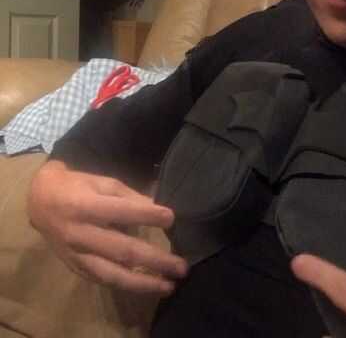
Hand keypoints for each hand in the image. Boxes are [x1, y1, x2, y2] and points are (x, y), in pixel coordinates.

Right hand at [28, 160, 187, 294]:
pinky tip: (147, 287)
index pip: (122, 212)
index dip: (147, 215)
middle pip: (122, 250)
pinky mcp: (75, 267)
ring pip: (112, 274)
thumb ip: (130, 197)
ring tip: (168, 286)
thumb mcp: (104, 182)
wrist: (40, 201)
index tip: (171, 218)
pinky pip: (102, 279)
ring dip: (143, 283)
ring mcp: (76, 255)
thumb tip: (159, 208)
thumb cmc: (78, 187)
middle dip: (155, 260)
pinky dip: (126, 284)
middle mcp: (80, 234)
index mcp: (86, 206)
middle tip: (181, 266)